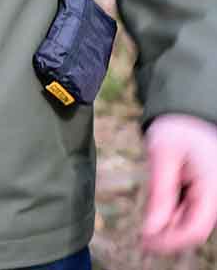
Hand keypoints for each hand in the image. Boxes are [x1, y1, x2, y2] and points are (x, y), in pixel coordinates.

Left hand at [141, 113, 216, 253]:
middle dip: (168, 234)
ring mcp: (213, 194)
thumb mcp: (162, 156)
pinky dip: (174, 213)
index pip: (196, 228)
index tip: (145, 241)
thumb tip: (151, 229)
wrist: (188, 111)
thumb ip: (159, 192)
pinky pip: (192, 210)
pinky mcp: (206, 192)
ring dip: (170, 224)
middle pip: (194, 227)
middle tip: (141, 238)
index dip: (171, 239)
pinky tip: (158, 211)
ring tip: (147, 223)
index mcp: (213, 186)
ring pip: (192, 221)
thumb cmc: (176, 128)